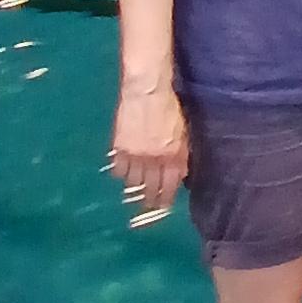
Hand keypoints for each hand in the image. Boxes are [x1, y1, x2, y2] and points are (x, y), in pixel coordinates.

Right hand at [111, 87, 188, 210]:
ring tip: (134, 195)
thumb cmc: (170, 107)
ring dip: (134, 189)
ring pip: (133, 181)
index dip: (166, 198)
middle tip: (147, 210)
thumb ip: (181, 152)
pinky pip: (119, 169)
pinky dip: (121, 173)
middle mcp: (154, 159)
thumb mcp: (183, 131)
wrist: (147, 92)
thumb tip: (180, 171)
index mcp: (173, 155)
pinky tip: (123, 174)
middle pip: (149, 187)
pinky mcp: (119, 148)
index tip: (163, 208)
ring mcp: (135, 155)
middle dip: (149, 200)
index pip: (169, 185)